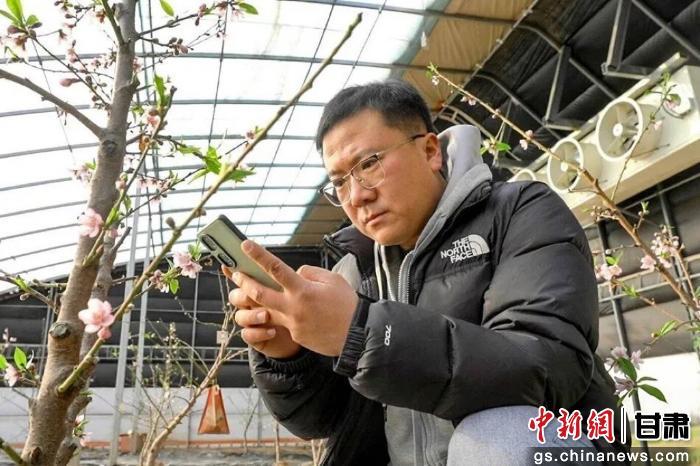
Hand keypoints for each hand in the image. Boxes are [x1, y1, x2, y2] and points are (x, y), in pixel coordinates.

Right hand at [224, 266, 301, 358]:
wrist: (307, 338)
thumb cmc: (305, 310)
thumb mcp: (304, 292)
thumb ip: (301, 279)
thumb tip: (300, 271)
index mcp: (264, 288)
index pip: (247, 277)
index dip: (235, 270)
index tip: (227, 265)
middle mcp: (255, 304)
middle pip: (236, 295)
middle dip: (242, 293)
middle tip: (253, 292)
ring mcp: (255, 321)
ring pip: (240, 316)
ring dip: (251, 315)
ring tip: (267, 315)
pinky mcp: (258, 338)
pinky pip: (248, 335)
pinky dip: (257, 333)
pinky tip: (272, 331)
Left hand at [230, 240, 357, 356]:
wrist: (358, 335)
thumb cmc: (347, 305)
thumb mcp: (333, 280)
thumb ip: (310, 273)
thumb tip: (296, 273)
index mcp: (302, 289)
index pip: (275, 268)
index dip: (258, 255)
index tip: (246, 245)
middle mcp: (293, 307)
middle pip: (259, 293)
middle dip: (243, 282)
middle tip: (234, 273)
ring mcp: (292, 323)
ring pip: (265, 310)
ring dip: (253, 300)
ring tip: (246, 292)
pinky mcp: (296, 335)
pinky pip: (285, 322)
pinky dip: (284, 314)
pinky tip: (294, 311)